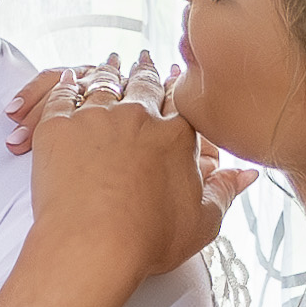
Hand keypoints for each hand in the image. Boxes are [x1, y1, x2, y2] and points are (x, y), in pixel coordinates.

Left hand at [0, 61, 242, 306]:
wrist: (93, 245)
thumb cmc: (146, 241)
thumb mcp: (201, 223)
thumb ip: (225, 193)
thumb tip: (247, 176)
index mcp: (177, 136)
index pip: (180, 101)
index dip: (177, 88)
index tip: (174, 77)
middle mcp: (139, 117)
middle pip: (143, 85)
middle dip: (145, 72)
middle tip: (144, 61)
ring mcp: (97, 118)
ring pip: (102, 84)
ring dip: (107, 72)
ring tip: (109, 64)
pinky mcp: (59, 127)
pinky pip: (61, 95)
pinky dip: (65, 85)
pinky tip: (67, 79)